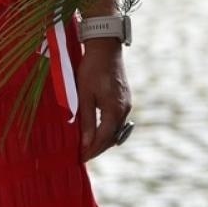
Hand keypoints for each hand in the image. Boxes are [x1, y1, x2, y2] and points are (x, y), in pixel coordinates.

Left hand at [75, 39, 130, 161]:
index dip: (92, 150)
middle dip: (98, 148)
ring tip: (88, 146)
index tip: (80, 159)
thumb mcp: (85, 96)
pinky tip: (97, 130)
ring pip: (116, 129)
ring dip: (103, 139)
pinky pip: (118, 120)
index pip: (104, 138)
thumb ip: (87, 121)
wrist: (106, 47)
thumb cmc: (92, 70)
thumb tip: (86, 143)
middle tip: (83, 156)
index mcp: (115, 110)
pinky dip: (108, 128)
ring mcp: (127, 103)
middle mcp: (124, 109)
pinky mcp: (125, 98)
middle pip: (112, 137)